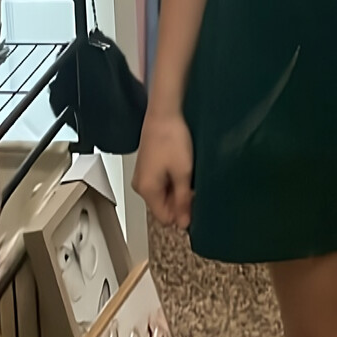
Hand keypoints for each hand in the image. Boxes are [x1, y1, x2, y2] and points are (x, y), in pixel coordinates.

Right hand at [132, 108, 193, 229]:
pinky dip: (173, 180)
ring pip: (163, 195)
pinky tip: (182, 169)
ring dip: (178, 190)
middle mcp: (140, 186)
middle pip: (163, 207)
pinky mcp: (147, 168)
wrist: (163, 114)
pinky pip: (161, 183)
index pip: (165, 218)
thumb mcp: (183, 173)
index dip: (182, 215)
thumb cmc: (171, 139)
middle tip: (195, 186)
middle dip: (180, 202)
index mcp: (146, 190)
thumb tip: (183, 223)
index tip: (196, 204)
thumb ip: (183, 200)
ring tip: (188, 174)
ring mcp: (143, 176)